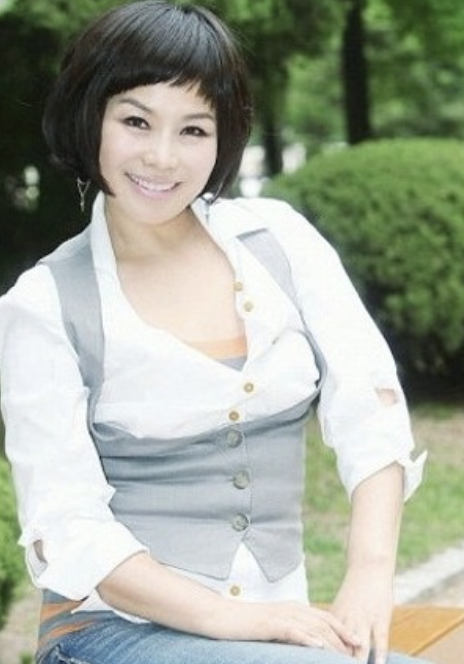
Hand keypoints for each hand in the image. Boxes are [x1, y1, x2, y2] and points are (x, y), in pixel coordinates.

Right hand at [207, 599, 360, 652]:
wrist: (222, 617)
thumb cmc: (245, 625)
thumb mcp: (272, 628)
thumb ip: (290, 632)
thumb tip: (308, 643)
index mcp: (293, 608)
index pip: (324, 617)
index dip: (342, 629)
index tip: (357, 641)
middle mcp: (291, 609)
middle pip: (323, 622)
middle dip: (343, 637)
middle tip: (357, 652)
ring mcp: (281, 615)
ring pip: (313, 627)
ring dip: (331, 641)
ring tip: (346, 654)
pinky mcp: (270, 623)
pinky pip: (293, 630)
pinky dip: (308, 638)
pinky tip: (319, 647)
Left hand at [331, 565, 393, 663]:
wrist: (368, 568)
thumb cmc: (355, 590)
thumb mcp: (340, 607)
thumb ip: (336, 626)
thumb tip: (330, 644)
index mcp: (334, 619)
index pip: (326, 644)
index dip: (323, 657)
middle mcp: (347, 621)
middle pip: (341, 648)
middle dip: (339, 662)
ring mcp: (364, 620)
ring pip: (360, 647)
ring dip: (358, 662)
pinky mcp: (380, 619)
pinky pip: (380, 641)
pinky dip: (380, 655)